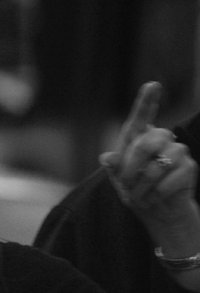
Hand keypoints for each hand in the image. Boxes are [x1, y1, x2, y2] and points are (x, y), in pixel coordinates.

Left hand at [100, 82, 195, 223]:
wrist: (157, 211)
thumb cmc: (135, 189)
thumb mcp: (119, 179)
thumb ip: (114, 167)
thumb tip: (106, 157)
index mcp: (139, 136)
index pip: (142, 115)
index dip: (147, 100)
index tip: (153, 84)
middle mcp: (160, 139)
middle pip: (146, 143)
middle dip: (131, 167)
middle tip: (125, 185)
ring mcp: (177, 152)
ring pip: (159, 162)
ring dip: (144, 183)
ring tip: (138, 195)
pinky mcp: (189, 167)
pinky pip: (172, 177)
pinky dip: (158, 191)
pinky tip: (154, 197)